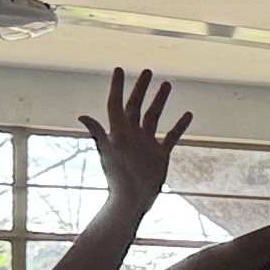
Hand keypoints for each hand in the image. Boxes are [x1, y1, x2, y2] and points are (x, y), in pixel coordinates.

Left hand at [81, 70, 191, 214]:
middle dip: (141, 89)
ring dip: (159, 101)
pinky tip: (187, 114)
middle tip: (147, 71)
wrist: (132, 200)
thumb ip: (97, 132)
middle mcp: (132, 134)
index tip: (120, 69)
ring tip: (166, 84)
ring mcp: (146, 144)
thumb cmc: (118, 177)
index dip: (117, 87)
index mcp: (118, 131)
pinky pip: (171, 136)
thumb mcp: (108, 150)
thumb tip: (81, 116)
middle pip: (136, 106)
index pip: (116, 104)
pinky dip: (179, 126)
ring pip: (154, 117)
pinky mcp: (159, 155)